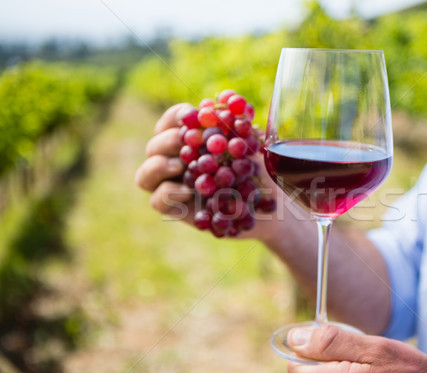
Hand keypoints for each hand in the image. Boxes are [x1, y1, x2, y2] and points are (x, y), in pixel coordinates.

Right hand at [134, 103, 302, 241]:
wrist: (271, 210)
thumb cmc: (263, 175)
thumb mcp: (256, 148)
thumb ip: (241, 125)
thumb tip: (229, 97)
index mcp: (191, 140)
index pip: (172, 121)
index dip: (176, 116)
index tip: (189, 115)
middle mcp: (176, 161)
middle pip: (153, 145)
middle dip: (167, 140)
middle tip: (184, 141)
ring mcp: (173, 186)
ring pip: (145, 174)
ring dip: (158, 165)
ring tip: (178, 165)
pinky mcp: (176, 210)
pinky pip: (157, 200)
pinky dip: (169, 193)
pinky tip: (188, 192)